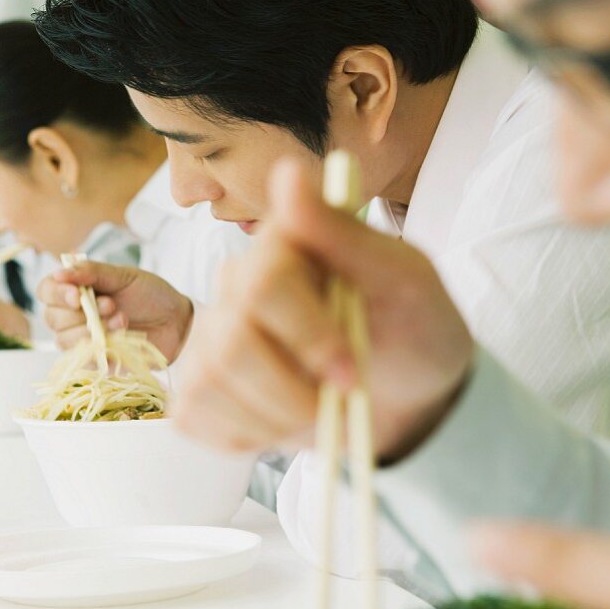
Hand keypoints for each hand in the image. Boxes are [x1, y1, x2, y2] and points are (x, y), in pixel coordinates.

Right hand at [37, 263, 193, 360]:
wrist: (178, 321)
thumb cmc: (150, 295)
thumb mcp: (123, 276)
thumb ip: (92, 272)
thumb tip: (60, 271)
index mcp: (77, 289)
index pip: (47, 291)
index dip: (56, 294)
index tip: (77, 295)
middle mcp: (74, 315)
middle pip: (52, 317)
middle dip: (81, 312)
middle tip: (111, 304)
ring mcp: (83, 338)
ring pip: (64, 339)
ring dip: (92, 329)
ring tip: (122, 320)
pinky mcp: (96, 359)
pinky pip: (83, 358)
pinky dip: (100, 347)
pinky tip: (121, 338)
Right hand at [172, 159, 472, 456]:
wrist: (413, 395)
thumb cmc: (414, 328)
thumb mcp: (403, 280)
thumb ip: (342, 233)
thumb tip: (290, 173)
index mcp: (283, 247)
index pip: (261, 284)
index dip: (306, 337)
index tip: (351, 370)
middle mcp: (237, 285)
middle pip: (229, 343)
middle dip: (290, 390)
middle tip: (339, 400)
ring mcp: (213, 335)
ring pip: (210, 382)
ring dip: (275, 418)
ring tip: (317, 414)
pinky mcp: (201, 384)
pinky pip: (195, 417)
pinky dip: (246, 435)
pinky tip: (281, 422)